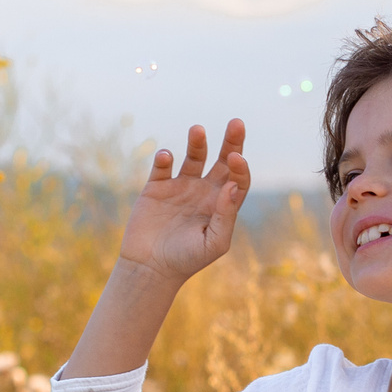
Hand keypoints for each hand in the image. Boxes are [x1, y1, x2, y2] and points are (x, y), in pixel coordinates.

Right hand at [117, 120, 248, 283]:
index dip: (241, 167)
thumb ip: (226, 215)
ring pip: (193, 157)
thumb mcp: (214, 243)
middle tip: (237, 123)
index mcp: (222, 205)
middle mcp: (204, 192)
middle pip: (223, 161)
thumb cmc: (187, 260)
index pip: (238, 179)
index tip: (236, 158)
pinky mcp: (156, 187)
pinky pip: (163, 167)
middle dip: (231, 142)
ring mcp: (180, 187)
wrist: (150, 268)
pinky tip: (166, 156)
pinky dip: (164, 158)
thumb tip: (232, 185)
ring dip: (197, 143)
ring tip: (198, 130)